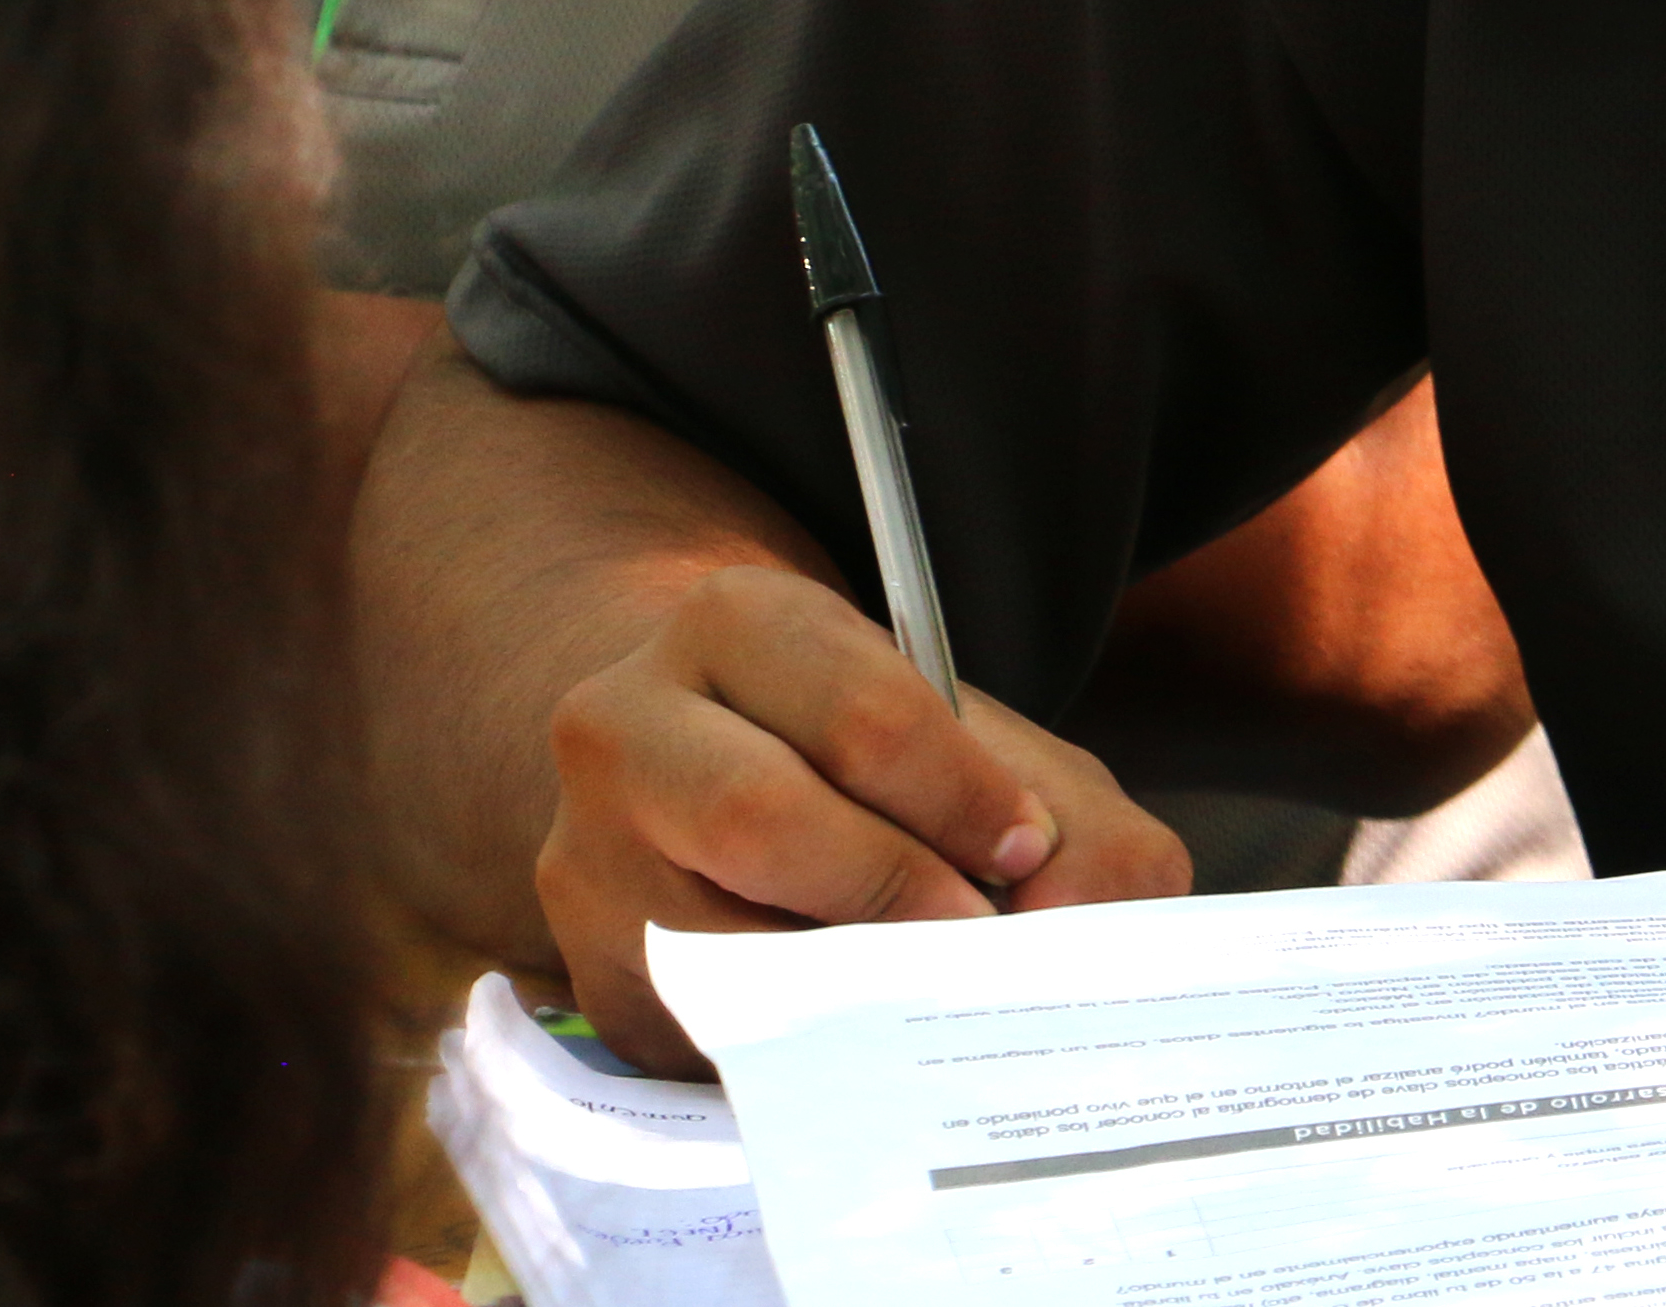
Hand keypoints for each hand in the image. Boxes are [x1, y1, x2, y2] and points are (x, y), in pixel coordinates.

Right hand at [538, 563, 1191, 1071]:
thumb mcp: (993, 755)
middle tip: (973, 935)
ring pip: (712, 941)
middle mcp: (627, 722)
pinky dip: (797, 1040)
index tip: (1022, 851)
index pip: (859, 716)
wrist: (729, 776)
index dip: (957, 798)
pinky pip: (699, 1028)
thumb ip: (1078, 826)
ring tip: (918, 987)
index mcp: (741, 625)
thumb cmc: (885, 767)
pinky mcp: (589, 971)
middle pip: (758, 817)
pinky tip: (853, 1028)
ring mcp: (587, 851)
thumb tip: (1069, 920)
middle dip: (889, 890)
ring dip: (839, 982)